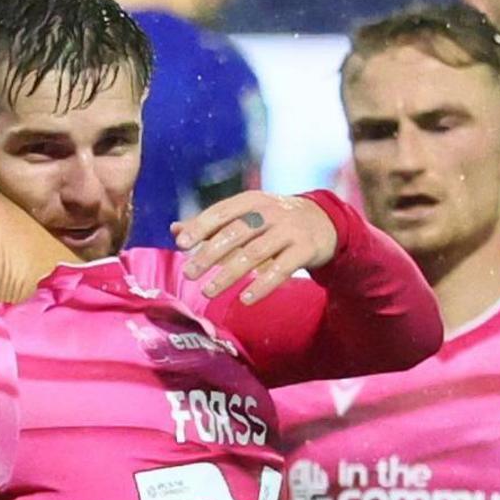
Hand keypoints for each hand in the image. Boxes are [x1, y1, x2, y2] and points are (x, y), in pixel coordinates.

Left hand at [174, 190, 337, 303]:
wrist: (324, 221)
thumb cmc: (275, 220)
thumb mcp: (248, 214)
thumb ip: (213, 223)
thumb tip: (175, 230)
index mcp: (252, 200)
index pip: (222, 212)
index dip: (200, 227)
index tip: (181, 245)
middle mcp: (271, 212)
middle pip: (236, 233)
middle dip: (209, 254)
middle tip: (188, 273)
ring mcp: (289, 230)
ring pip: (255, 254)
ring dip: (229, 274)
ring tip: (208, 291)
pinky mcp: (305, 249)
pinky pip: (281, 270)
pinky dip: (262, 286)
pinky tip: (245, 300)